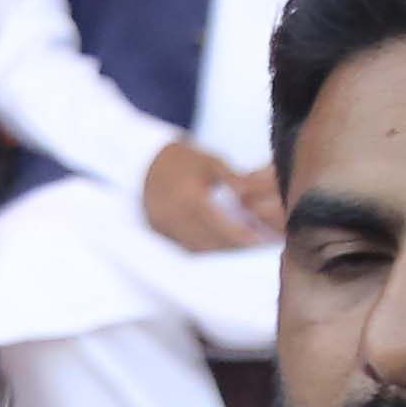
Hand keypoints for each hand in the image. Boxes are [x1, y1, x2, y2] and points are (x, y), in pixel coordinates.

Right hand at [139, 139, 282, 254]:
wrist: (145, 161)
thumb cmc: (182, 158)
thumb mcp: (211, 161)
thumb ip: (233, 179)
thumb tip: (251, 194)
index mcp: (189, 197)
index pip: (219, 224)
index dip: (240, 235)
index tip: (260, 238)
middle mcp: (174, 215)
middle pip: (210, 240)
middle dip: (235, 244)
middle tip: (257, 243)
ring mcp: (164, 225)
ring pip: (197, 247)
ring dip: (220, 248)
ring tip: (242, 243)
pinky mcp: (159, 231)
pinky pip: (185, 245)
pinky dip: (205, 246)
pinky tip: (220, 241)